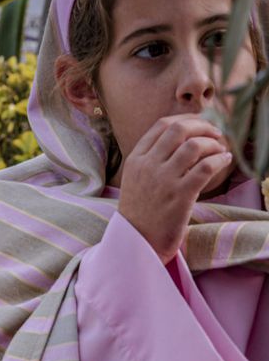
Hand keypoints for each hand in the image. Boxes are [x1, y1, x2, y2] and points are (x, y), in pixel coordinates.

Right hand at [116, 114, 233, 261]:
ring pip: (194, 146)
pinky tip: (224, 161)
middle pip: (179, 129)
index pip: (162, 125)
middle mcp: (148, 166)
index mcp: (136, 159)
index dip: (187, 119)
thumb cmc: (141, 211)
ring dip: (213, 144)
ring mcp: (163, 181)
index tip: (200, 124)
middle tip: (215, 134)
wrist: (137, 242)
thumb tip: (182, 137)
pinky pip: (205, 168)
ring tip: (220, 151)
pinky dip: (220, 160)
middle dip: (203, 127)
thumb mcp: (136, 179)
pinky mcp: (180, 196)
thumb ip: (151, 158)